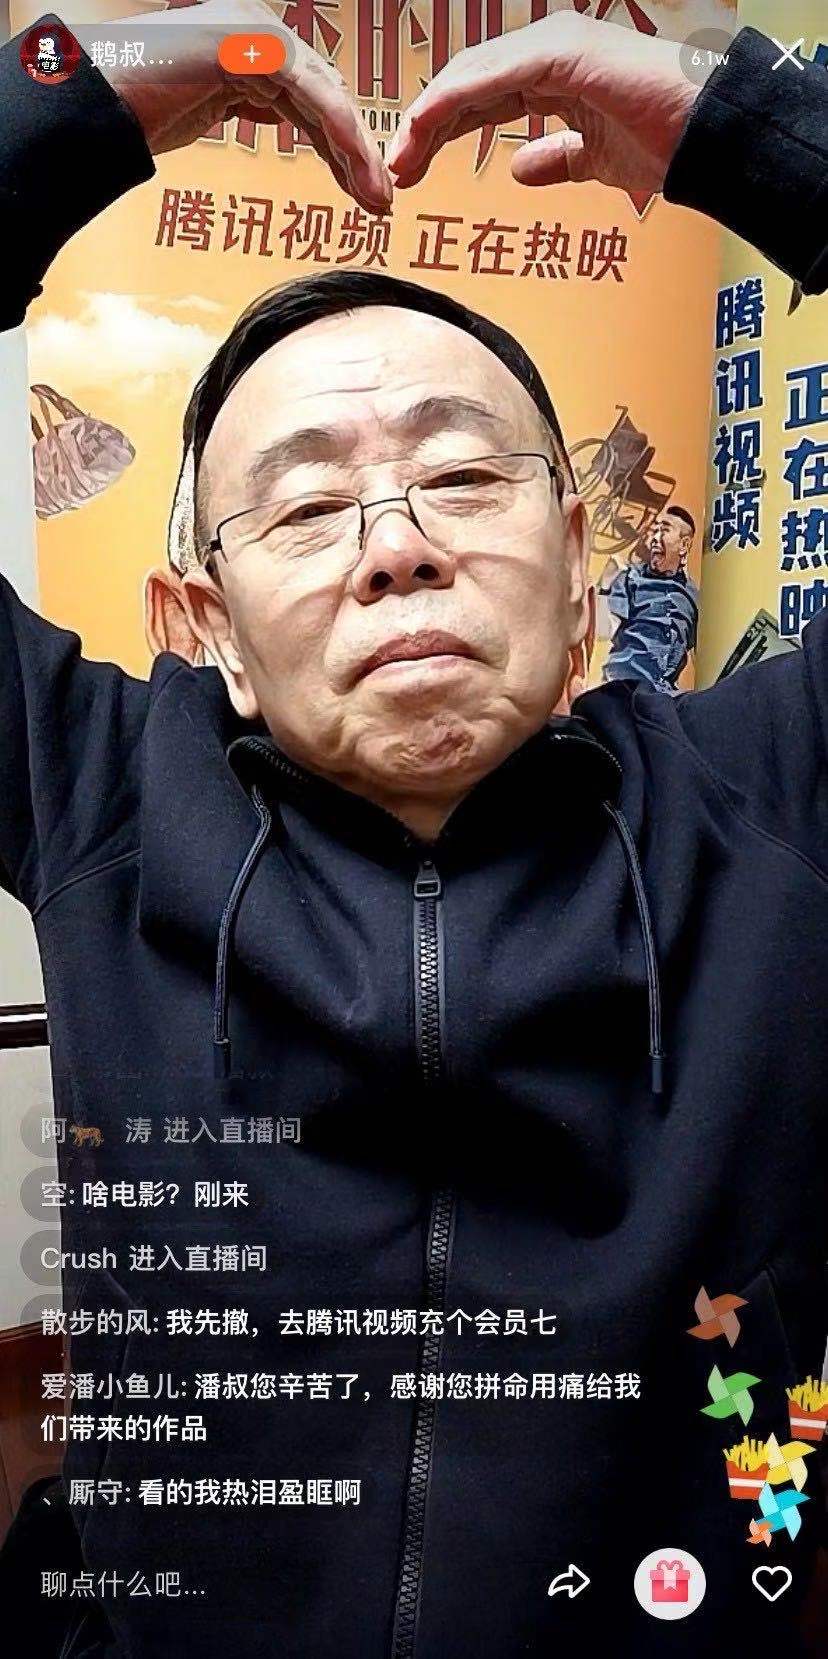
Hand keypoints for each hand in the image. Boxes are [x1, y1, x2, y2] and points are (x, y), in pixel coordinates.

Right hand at [104, 0, 392, 212]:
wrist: (99, 99)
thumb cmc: (140, 109)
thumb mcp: (209, 105)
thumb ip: (248, 102)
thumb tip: (276, 115)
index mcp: (251, 44)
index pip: (311, 99)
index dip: (340, 147)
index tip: (362, 190)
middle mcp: (259, 33)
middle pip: (326, 99)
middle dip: (356, 155)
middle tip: (381, 202)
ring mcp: (257, 35)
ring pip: (326, 99)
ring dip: (356, 154)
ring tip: (376, 199)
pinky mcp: (254, 48)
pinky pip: (310, 96)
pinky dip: (338, 135)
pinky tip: (356, 171)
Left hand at [387, 11, 703, 196]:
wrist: (706, 141)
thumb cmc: (665, 144)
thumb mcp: (592, 161)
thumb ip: (555, 160)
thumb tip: (518, 170)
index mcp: (554, 72)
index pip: (481, 97)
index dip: (443, 131)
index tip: (413, 168)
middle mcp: (550, 50)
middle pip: (468, 84)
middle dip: (426, 129)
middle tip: (396, 169)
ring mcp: (555, 45)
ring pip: (472, 76)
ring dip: (430, 118)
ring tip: (401, 158)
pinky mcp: (561, 53)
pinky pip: (492, 75)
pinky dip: (454, 100)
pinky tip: (427, 125)